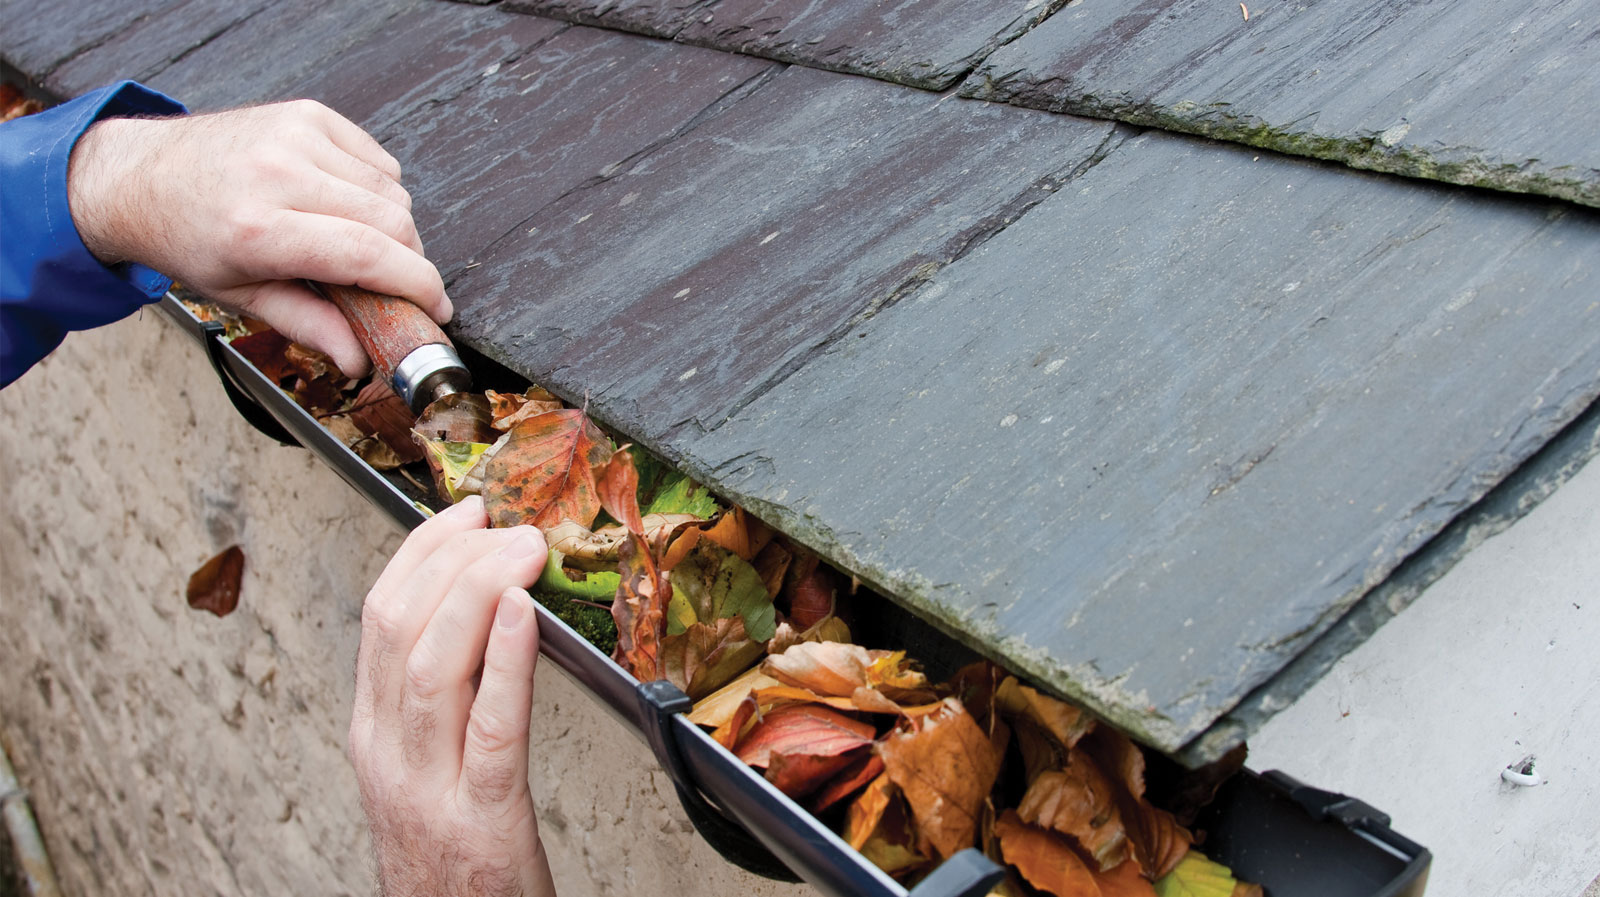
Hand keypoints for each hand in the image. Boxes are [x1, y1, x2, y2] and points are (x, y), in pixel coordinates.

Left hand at [66, 99, 449, 376]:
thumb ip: (308, 326)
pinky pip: (378, 160)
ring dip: (393, 226)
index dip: (417, 285)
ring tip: (358, 243)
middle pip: (392, 222)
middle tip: (397, 285)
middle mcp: (278, 173)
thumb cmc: (190, 239)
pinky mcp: (308, 114)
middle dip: (410, 262)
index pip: (368, 254)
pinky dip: (378, 189)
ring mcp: (295, 136)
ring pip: (393, 191)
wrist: (141, 176)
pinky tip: (345, 205)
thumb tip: (360, 361)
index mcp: (258, 228)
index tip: (437, 309)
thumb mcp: (240, 296)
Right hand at [348, 496, 557, 896]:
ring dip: (480, 591)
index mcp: (375, 735)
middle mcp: (388, 754)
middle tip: (505, 523)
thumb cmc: (451, 860)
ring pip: (433, 666)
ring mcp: (428, 788)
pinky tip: (526, 616)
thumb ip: (443, 702)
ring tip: (521, 548)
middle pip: (399, 628)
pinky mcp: (482, 822)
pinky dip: (507, 661)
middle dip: (452, 558)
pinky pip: (491, 728)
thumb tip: (488, 616)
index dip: (422, 552)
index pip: (380, 618)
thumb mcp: (426, 771)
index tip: (465, 514)